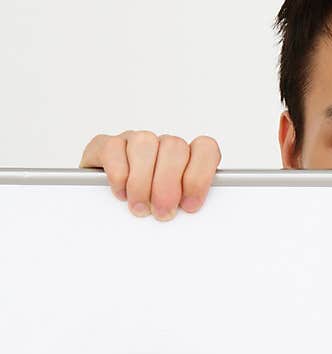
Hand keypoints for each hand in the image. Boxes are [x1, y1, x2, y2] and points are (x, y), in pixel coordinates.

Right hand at [80, 131, 221, 219]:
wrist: (105, 201)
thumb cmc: (148, 205)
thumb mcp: (171, 207)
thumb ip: (184, 204)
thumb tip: (188, 212)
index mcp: (187, 155)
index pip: (205, 149)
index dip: (199, 176)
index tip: (190, 205)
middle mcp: (162, 144)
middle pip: (174, 147)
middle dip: (168, 184)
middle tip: (163, 212)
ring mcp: (135, 141)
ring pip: (145, 144)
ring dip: (143, 181)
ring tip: (141, 208)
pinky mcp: (106, 144)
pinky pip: (114, 148)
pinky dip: (119, 174)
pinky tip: (121, 193)